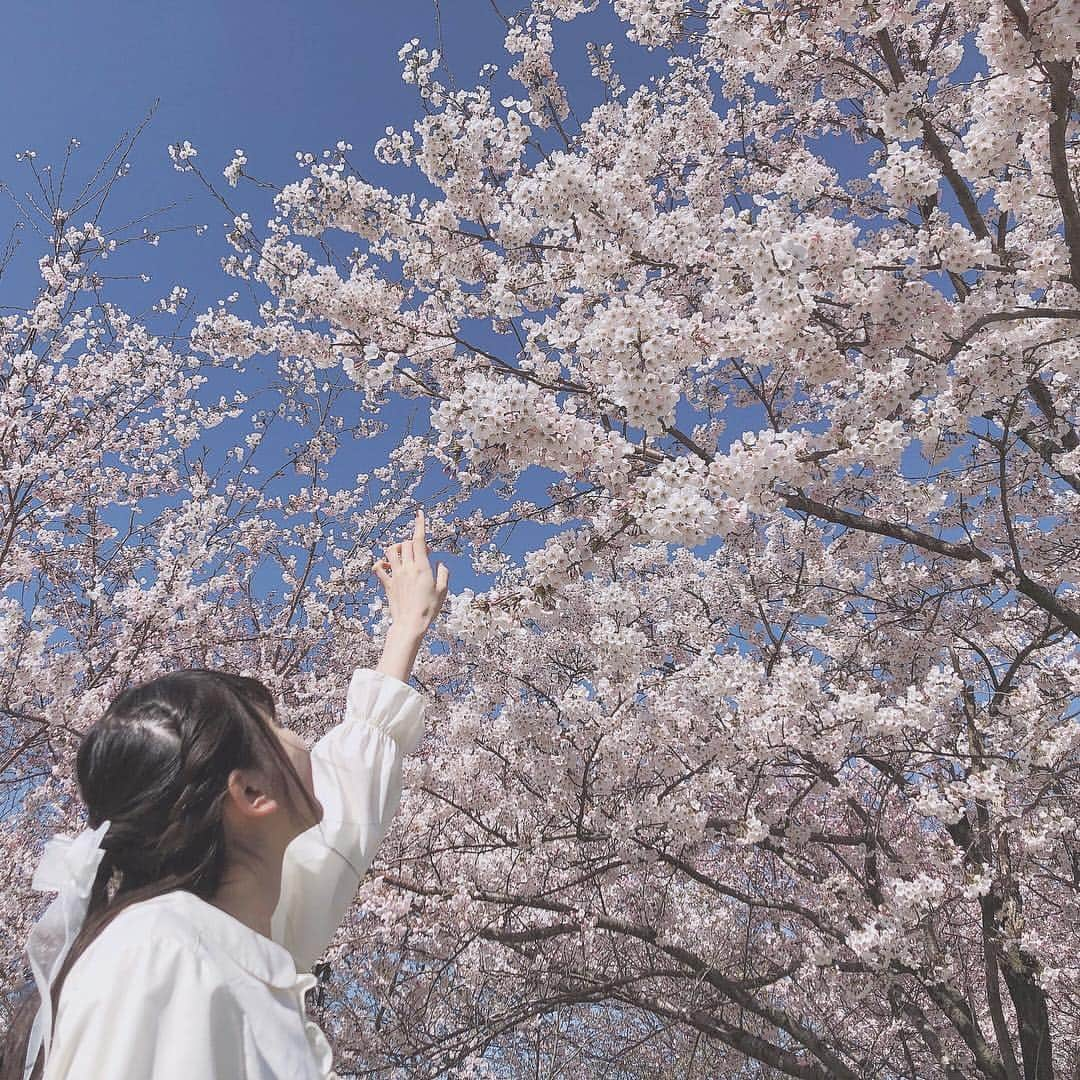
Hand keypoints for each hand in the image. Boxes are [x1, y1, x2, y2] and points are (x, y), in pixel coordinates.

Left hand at [372, 509, 448, 634]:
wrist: (410, 624)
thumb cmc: (429, 609)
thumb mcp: (443, 591)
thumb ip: (444, 574)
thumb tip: (440, 563)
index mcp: (422, 567)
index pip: (419, 540)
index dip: (419, 524)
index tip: (419, 513)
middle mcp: (407, 568)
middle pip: (405, 543)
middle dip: (413, 542)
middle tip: (422, 552)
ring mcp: (395, 575)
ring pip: (390, 551)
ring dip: (396, 548)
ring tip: (403, 555)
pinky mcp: (387, 583)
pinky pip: (378, 568)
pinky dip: (381, 563)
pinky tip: (388, 566)